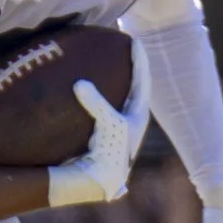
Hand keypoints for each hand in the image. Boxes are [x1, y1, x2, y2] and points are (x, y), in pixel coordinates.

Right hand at [46, 41, 150, 206]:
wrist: (100, 182)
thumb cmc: (110, 153)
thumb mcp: (108, 124)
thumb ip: (96, 102)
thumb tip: (81, 83)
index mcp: (138, 114)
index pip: (142, 80)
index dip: (139, 59)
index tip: (135, 40)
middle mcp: (131, 120)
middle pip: (134, 87)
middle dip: (130, 69)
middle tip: (124, 50)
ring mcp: (118, 129)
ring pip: (120, 99)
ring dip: (116, 84)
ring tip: (108, 67)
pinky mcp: (104, 136)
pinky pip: (103, 109)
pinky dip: (97, 97)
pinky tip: (84, 93)